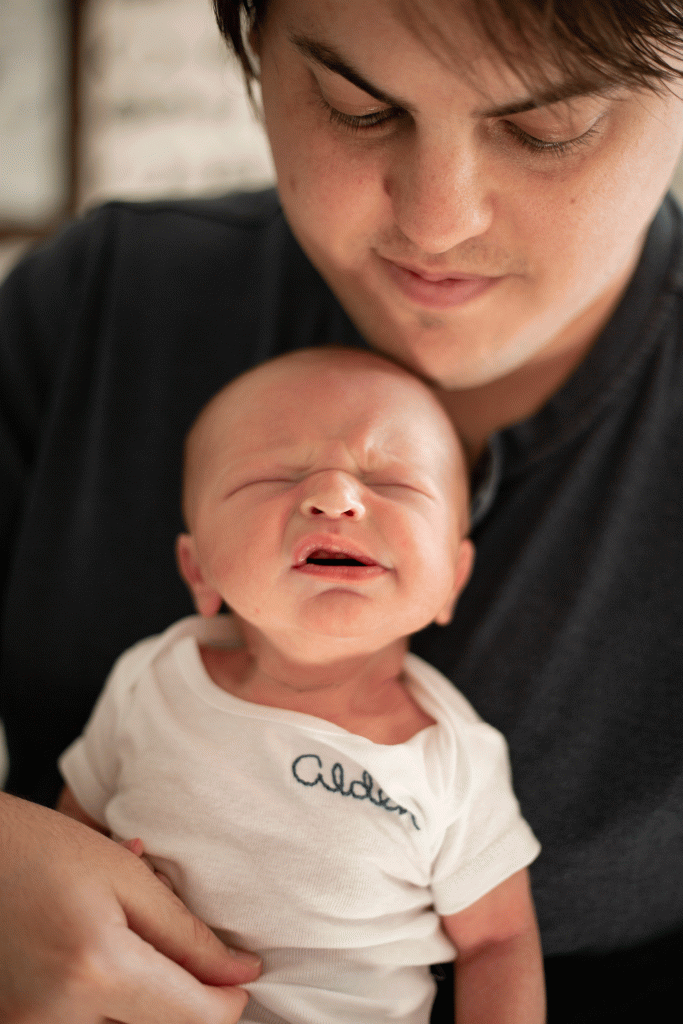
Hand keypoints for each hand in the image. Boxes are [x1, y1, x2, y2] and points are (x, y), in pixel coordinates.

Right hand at [0, 792, 260, 1022]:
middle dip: (188, 1005)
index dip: (227, 1002)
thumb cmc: (48, 851)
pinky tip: (107, 970)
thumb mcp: (128, 878)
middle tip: (199, 967)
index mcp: (96, 969)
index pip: (190, 1017)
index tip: (242, 979)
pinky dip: (108, 1008)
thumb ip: (187, 935)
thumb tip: (241, 973)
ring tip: (139, 956)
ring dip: (145, 1009)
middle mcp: (56, 1017)